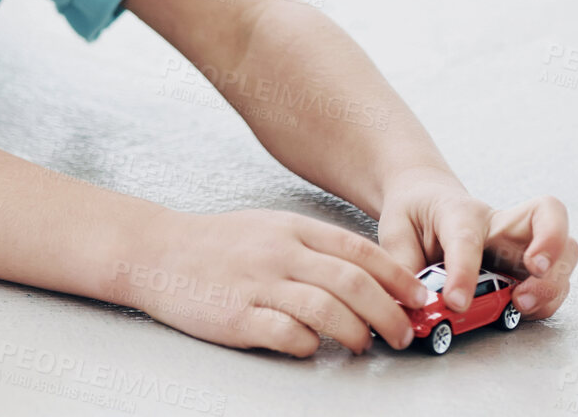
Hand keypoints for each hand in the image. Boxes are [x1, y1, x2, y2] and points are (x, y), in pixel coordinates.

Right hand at [119, 209, 432, 356]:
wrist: (158, 251)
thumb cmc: (218, 244)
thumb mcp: (272, 228)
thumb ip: (315, 247)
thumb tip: (366, 272)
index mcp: (295, 230)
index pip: (362, 252)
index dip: (398, 278)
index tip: (419, 299)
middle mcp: (282, 253)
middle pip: (354, 282)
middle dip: (389, 313)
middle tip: (402, 334)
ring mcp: (259, 284)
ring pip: (327, 308)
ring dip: (356, 332)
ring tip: (364, 346)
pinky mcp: (237, 316)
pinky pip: (286, 333)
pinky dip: (308, 345)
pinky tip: (312, 348)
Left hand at [375, 167, 577, 320]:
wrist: (428, 199)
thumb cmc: (416, 212)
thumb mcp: (395, 232)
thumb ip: (403, 266)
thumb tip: (409, 304)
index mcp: (460, 212)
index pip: (469, 238)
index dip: (464, 272)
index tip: (456, 302)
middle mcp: (501, 223)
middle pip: (548, 216)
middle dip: (551, 244)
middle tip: (533, 272)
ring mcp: (520, 243)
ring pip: (565, 250)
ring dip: (553, 282)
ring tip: (523, 304)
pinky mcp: (528, 266)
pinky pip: (556, 280)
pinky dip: (549, 299)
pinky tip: (525, 310)